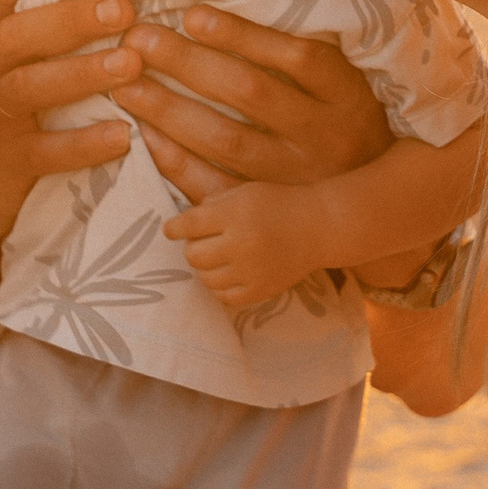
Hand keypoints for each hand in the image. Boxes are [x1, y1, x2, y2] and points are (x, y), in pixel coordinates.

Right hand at [0, 0, 137, 217]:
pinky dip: (84, 144)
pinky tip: (123, 134)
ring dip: (83, 74)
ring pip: (30, 87)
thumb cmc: (16, 88)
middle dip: (71, 19)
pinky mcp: (8, 160)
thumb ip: (48, 14)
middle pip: (19, 35)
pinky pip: (45, 151)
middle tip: (123, 9)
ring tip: (132, 64)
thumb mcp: (16, 50)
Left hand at [120, 4, 393, 194]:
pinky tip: (145, 134)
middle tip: (139, 40)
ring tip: (126, 83)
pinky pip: (215, 186)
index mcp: (346, 95)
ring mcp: (295, 178)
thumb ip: (297, 52)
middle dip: (189, 64)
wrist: (369, 204)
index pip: (296, 57)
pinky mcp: (267, 208)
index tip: (190, 15)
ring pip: (226, 140)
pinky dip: (176, 160)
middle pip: (251, 93)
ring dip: (170, 109)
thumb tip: (218, 13)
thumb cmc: (343, 121)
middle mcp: (324, 136)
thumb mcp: (343, 81)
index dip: (242, 35)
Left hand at [163, 181, 328, 308]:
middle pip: (193, 254)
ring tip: (217, 258)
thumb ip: (213, 204)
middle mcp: (240, 243)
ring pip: (205, 278)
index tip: (170, 230)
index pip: (188, 225)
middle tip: (203, 242)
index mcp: (235, 214)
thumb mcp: (244, 192)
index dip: (174, 228)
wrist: (317, 228)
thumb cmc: (277, 204)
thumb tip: (183, 223)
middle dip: (193, 247)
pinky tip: (228, 274)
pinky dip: (220, 286)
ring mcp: (250, 270)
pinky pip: (224, 296)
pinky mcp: (260, 291)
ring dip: (205, 268)